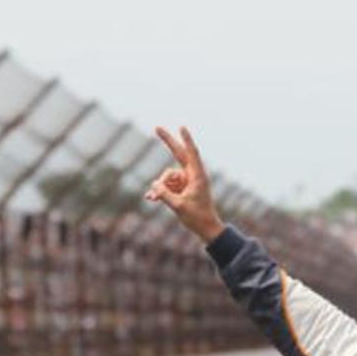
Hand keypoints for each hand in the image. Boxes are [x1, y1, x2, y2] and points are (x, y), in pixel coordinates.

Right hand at [144, 126, 224, 242]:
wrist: (206, 228)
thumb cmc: (197, 217)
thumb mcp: (178, 206)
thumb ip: (165, 194)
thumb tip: (154, 185)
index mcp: (198, 176)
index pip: (191, 154)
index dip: (186, 140)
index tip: (181, 127)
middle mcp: (192, 176)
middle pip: (178, 154)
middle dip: (167, 142)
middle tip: (156, 127)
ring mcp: (186, 181)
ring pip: (167, 176)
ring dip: (160, 186)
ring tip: (156, 200)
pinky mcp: (181, 188)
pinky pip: (166, 185)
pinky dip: (159, 191)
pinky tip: (151, 199)